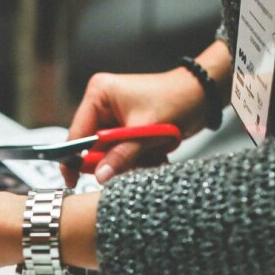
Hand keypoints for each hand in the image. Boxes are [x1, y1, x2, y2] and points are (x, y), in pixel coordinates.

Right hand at [62, 40, 231, 186]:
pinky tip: (150, 153)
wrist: (201, 95)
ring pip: (106, 152)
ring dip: (125, 160)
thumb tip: (99, 176)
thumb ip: (120, 156)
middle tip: (129, 164)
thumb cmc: (176, 99)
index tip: (73, 180)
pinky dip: (132, 158)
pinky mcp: (122, 126)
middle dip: (109, 160)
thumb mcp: (145, 132)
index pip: (76, 134)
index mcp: (99, 94)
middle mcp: (101, 103)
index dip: (74, 159)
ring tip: (148, 155)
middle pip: (90, 145)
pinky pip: (118, 151)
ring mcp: (111, 115)